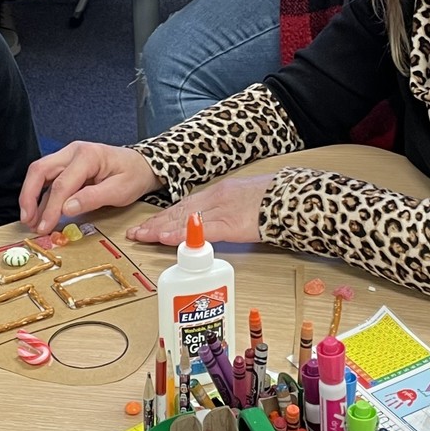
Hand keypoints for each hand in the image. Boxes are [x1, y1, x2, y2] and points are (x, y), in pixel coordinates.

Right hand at [18, 141, 162, 233]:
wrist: (141, 165)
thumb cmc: (133, 175)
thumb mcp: (119, 190)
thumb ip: (93, 198)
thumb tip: (67, 209)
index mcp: (88, 155)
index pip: (62, 184)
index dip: (51, 208)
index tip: (45, 227)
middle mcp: (73, 151)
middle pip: (40, 170)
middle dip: (29, 197)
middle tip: (27, 220)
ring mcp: (68, 157)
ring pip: (40, 173)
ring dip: (31, 196)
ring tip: (31, 220)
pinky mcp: (67, 165)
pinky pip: (48, 179)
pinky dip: (41, 195)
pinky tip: (40, 212)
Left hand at [125, 174, 269, 244]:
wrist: (293, 198)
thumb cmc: (275, 200)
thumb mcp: (246, 198)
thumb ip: (229, 209)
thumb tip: (216, 223)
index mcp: (220, 192)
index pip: (186, 204)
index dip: (165, 214)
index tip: (150, 223)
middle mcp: (217, 198)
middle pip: (180, 211)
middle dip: (156, 222)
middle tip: (137, 233)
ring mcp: (223, 210)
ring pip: (185, 220)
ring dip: (161, 229)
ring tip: (142, 236)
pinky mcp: (231, 224)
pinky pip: (201, 231)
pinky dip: (181, 235)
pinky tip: (166, 239)